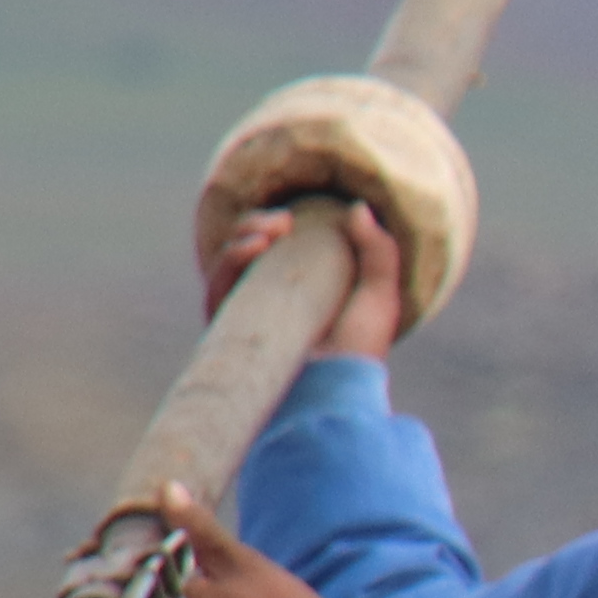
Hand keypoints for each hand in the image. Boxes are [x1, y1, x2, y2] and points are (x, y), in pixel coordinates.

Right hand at [200, 198, 409, 364]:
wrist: (337, 388)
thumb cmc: (362, 349)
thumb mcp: (380, 293)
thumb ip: (378, 249)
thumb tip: (356, 209)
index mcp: (300, 292)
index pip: (277, 250)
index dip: (277, 227)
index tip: (296, 217)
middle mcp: (269, 303)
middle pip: (245, 254)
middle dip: (254, 226)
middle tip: (280, 222)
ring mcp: (246, 318)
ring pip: (227, 268)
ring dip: (239, 241)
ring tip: (263, 235)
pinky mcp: (228, 332)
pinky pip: (217, 292)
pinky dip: (228, 265)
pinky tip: (250, 249)